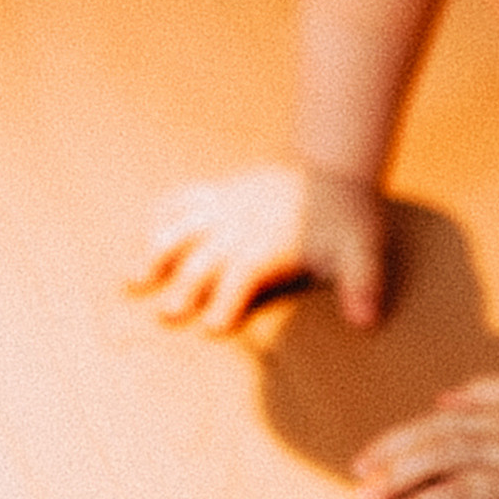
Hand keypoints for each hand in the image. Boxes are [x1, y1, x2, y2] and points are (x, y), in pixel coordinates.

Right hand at [131, 164, 387, 332]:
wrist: (332, 171)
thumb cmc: (345, 222)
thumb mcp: (363, 251)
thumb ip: (362, 285)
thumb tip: (365, 321)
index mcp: (272, 242)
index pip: (245, 272)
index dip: (229, 298)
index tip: (214, 327)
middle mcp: (242, 223)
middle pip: (206, 255)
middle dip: (186, 285)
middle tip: (168, 314)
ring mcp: (225, 206)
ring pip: (181, 226)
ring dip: (156, 251)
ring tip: (133, 280)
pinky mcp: (215, 194)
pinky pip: (180, 199)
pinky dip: (159, 216)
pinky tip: (139, 238)